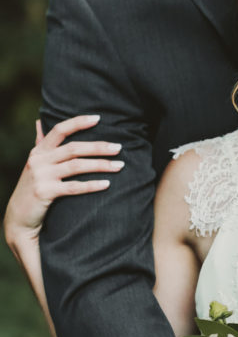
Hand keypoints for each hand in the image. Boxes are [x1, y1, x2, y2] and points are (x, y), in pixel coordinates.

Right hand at [4, 115, 122, 242]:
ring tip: (119, 166)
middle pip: (73, 148)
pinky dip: (92, 185)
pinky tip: (107, 184)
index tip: (98, 118)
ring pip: (76, 166)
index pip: (59, 130)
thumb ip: (40, 143)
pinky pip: (74, 187)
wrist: (19, 217)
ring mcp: (41, 176)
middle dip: (98, 147)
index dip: (78, 122)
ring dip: (101, 165)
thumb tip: (39, 121)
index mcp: (38, 151)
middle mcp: (38, 160)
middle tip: (119, 147)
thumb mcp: (34, 164)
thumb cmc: (32, 188)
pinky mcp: (45, 192)